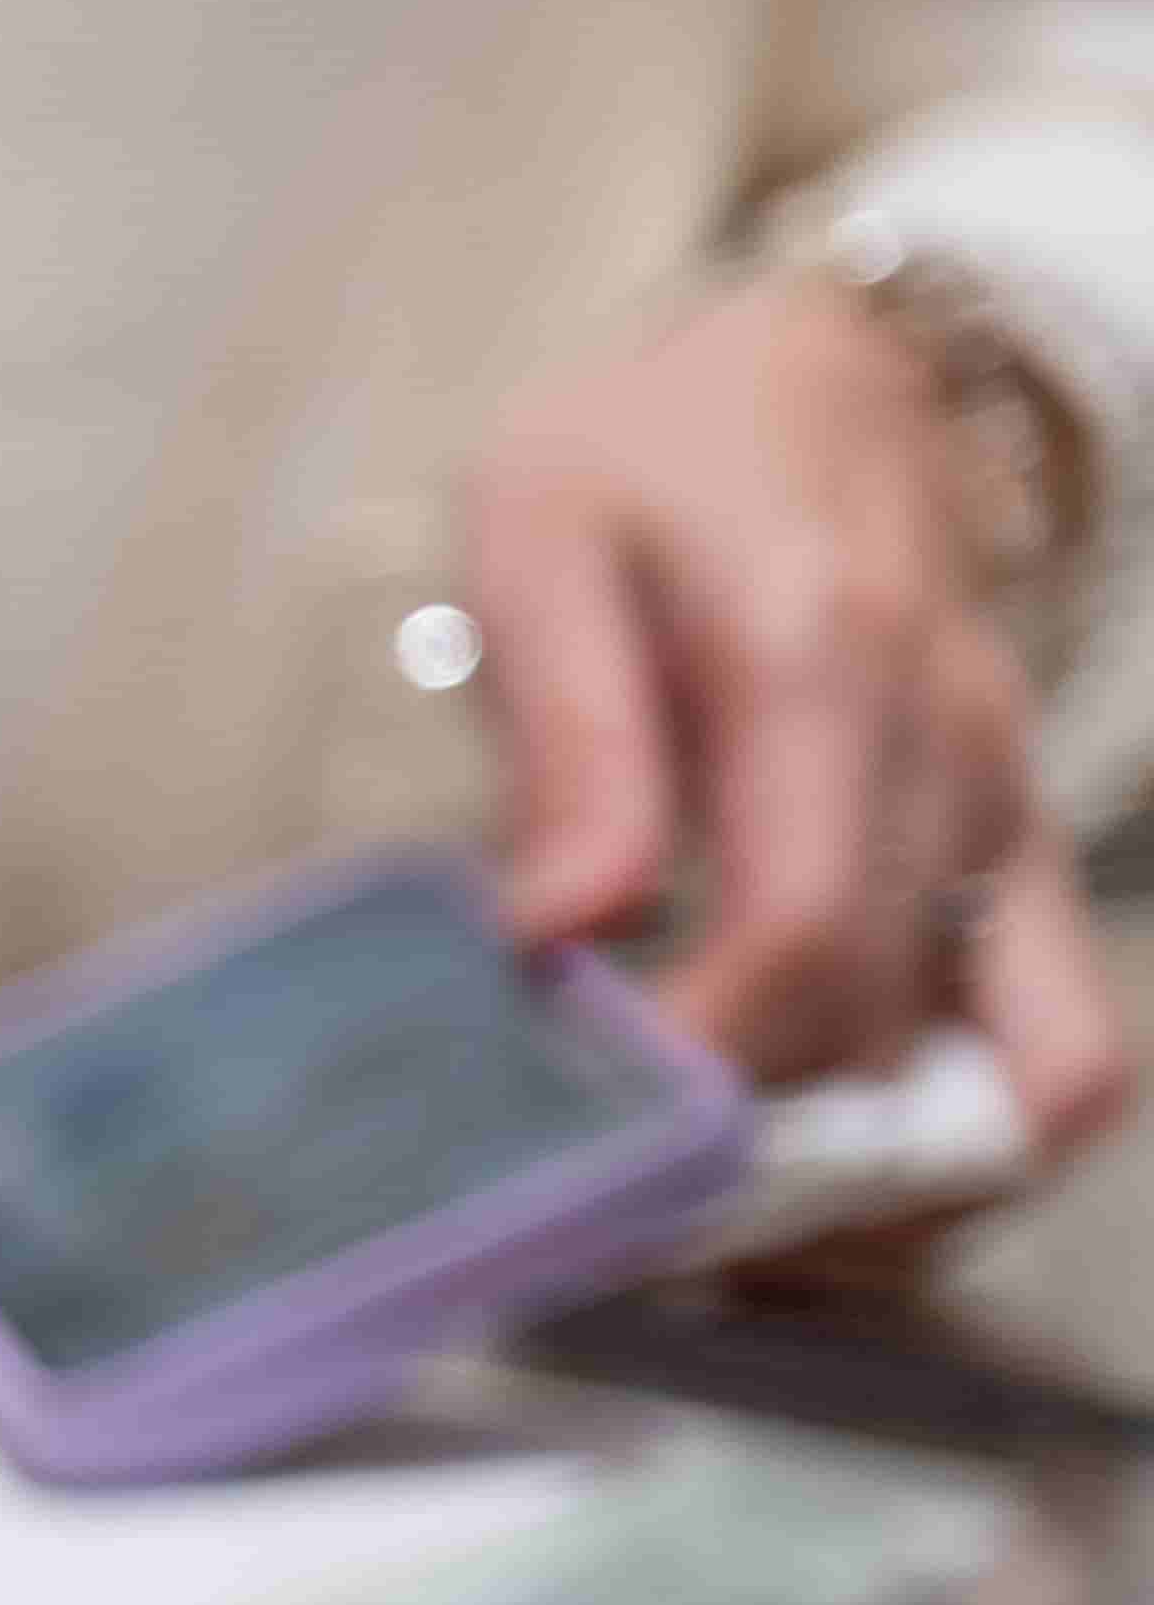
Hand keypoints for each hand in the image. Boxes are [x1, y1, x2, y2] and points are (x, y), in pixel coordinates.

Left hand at [464, 275, 1132, 1155]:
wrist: (815, 370)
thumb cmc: (650, 456)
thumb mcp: (542, 537)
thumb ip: (566, 733)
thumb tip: (563, 929)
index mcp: (826, 660)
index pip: (796, 930)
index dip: (690, 1066)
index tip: (568, 1134)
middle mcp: (951, 751)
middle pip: (883, 1023)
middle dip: (746, 1145)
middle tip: (593, 1205)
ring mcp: (1004, 813)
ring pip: (1008, 1067)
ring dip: (876, 1184)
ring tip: (720, 1234)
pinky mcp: (1017, 856)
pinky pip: (1061, 1039)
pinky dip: (965, 1141)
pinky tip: (834, 1191)